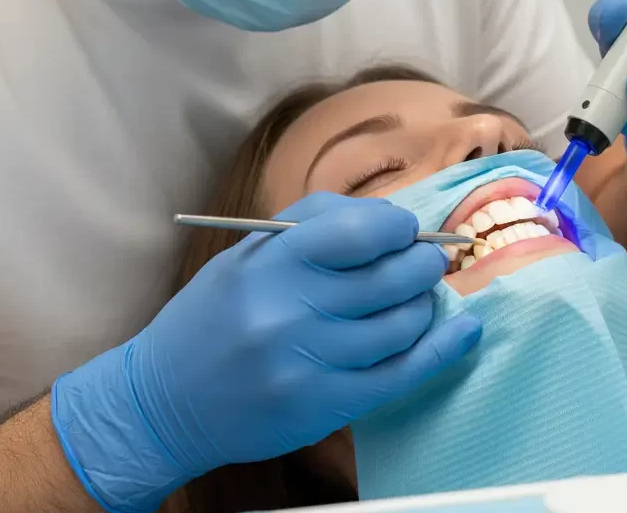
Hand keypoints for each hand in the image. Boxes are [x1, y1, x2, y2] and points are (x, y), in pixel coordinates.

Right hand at [51, 194, 480, 512]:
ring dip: (425, 304)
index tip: (404, 231)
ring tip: (420, 296)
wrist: (164, 402)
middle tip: (429, 260)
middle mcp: (291, 311)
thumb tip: (388, 219)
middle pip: (391, 278)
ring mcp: (310, 363)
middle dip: (423, 262)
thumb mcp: (247, 254)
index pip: (361, 231)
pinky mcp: (324, 405)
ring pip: (402, 325)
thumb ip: (314, 224)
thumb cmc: (213, 317)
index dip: (397, 227)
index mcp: (272, 263)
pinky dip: (442, 349)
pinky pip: (401, 374)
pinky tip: (462, 330)